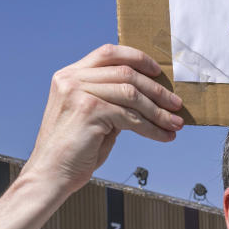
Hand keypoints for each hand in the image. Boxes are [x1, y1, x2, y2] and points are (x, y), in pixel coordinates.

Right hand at [22, 44, 182, 196]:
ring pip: (132, 94)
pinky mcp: (89, 111)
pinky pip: (130, 117)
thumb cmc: (74, 150)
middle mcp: (72, 79)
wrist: (51, 175)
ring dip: (158, 110)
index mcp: (70, 75)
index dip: (137, 58)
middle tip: (176, 104)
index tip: (158, 72)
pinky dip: (151, 128)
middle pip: (125, 73)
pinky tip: (163, 136)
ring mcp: (79, 92)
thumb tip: (148, 97)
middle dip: (156, 90)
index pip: (108, 53)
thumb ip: (112, 101)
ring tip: (175, 123)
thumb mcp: (93, 116)